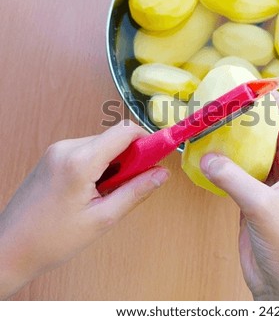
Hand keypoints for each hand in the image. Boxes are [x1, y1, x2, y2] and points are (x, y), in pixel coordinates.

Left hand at [0, 120, 168, 298]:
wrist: (9, 248)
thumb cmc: (51, 239)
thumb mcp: (102, 219)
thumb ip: (136, 192)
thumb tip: (162, 174)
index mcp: (80, 160)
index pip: (125, 131)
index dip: (147, 141)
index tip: (157, 158)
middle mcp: (67, 148)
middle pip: (114, 138)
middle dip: (130, 158)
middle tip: (131, 186)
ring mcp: (58, 151)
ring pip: (102, 145)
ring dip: (114, 164)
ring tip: (106, 194)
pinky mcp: (54, 157)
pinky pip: (87, 151)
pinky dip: (99, 166)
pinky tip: (93, 191)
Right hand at [200, 92, 278, 300]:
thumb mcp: (263, 207)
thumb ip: (234, 178)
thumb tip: (207, 156)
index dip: (273, 101)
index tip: (249, 87)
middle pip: (269, 131)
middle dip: (249, 117)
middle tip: (223, 103)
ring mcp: (269, 183)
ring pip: (252, 151)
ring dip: (235, 139)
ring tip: (212, 124)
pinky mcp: (252, 197)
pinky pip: (238, 171)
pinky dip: (225, 162)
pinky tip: (208, 155)